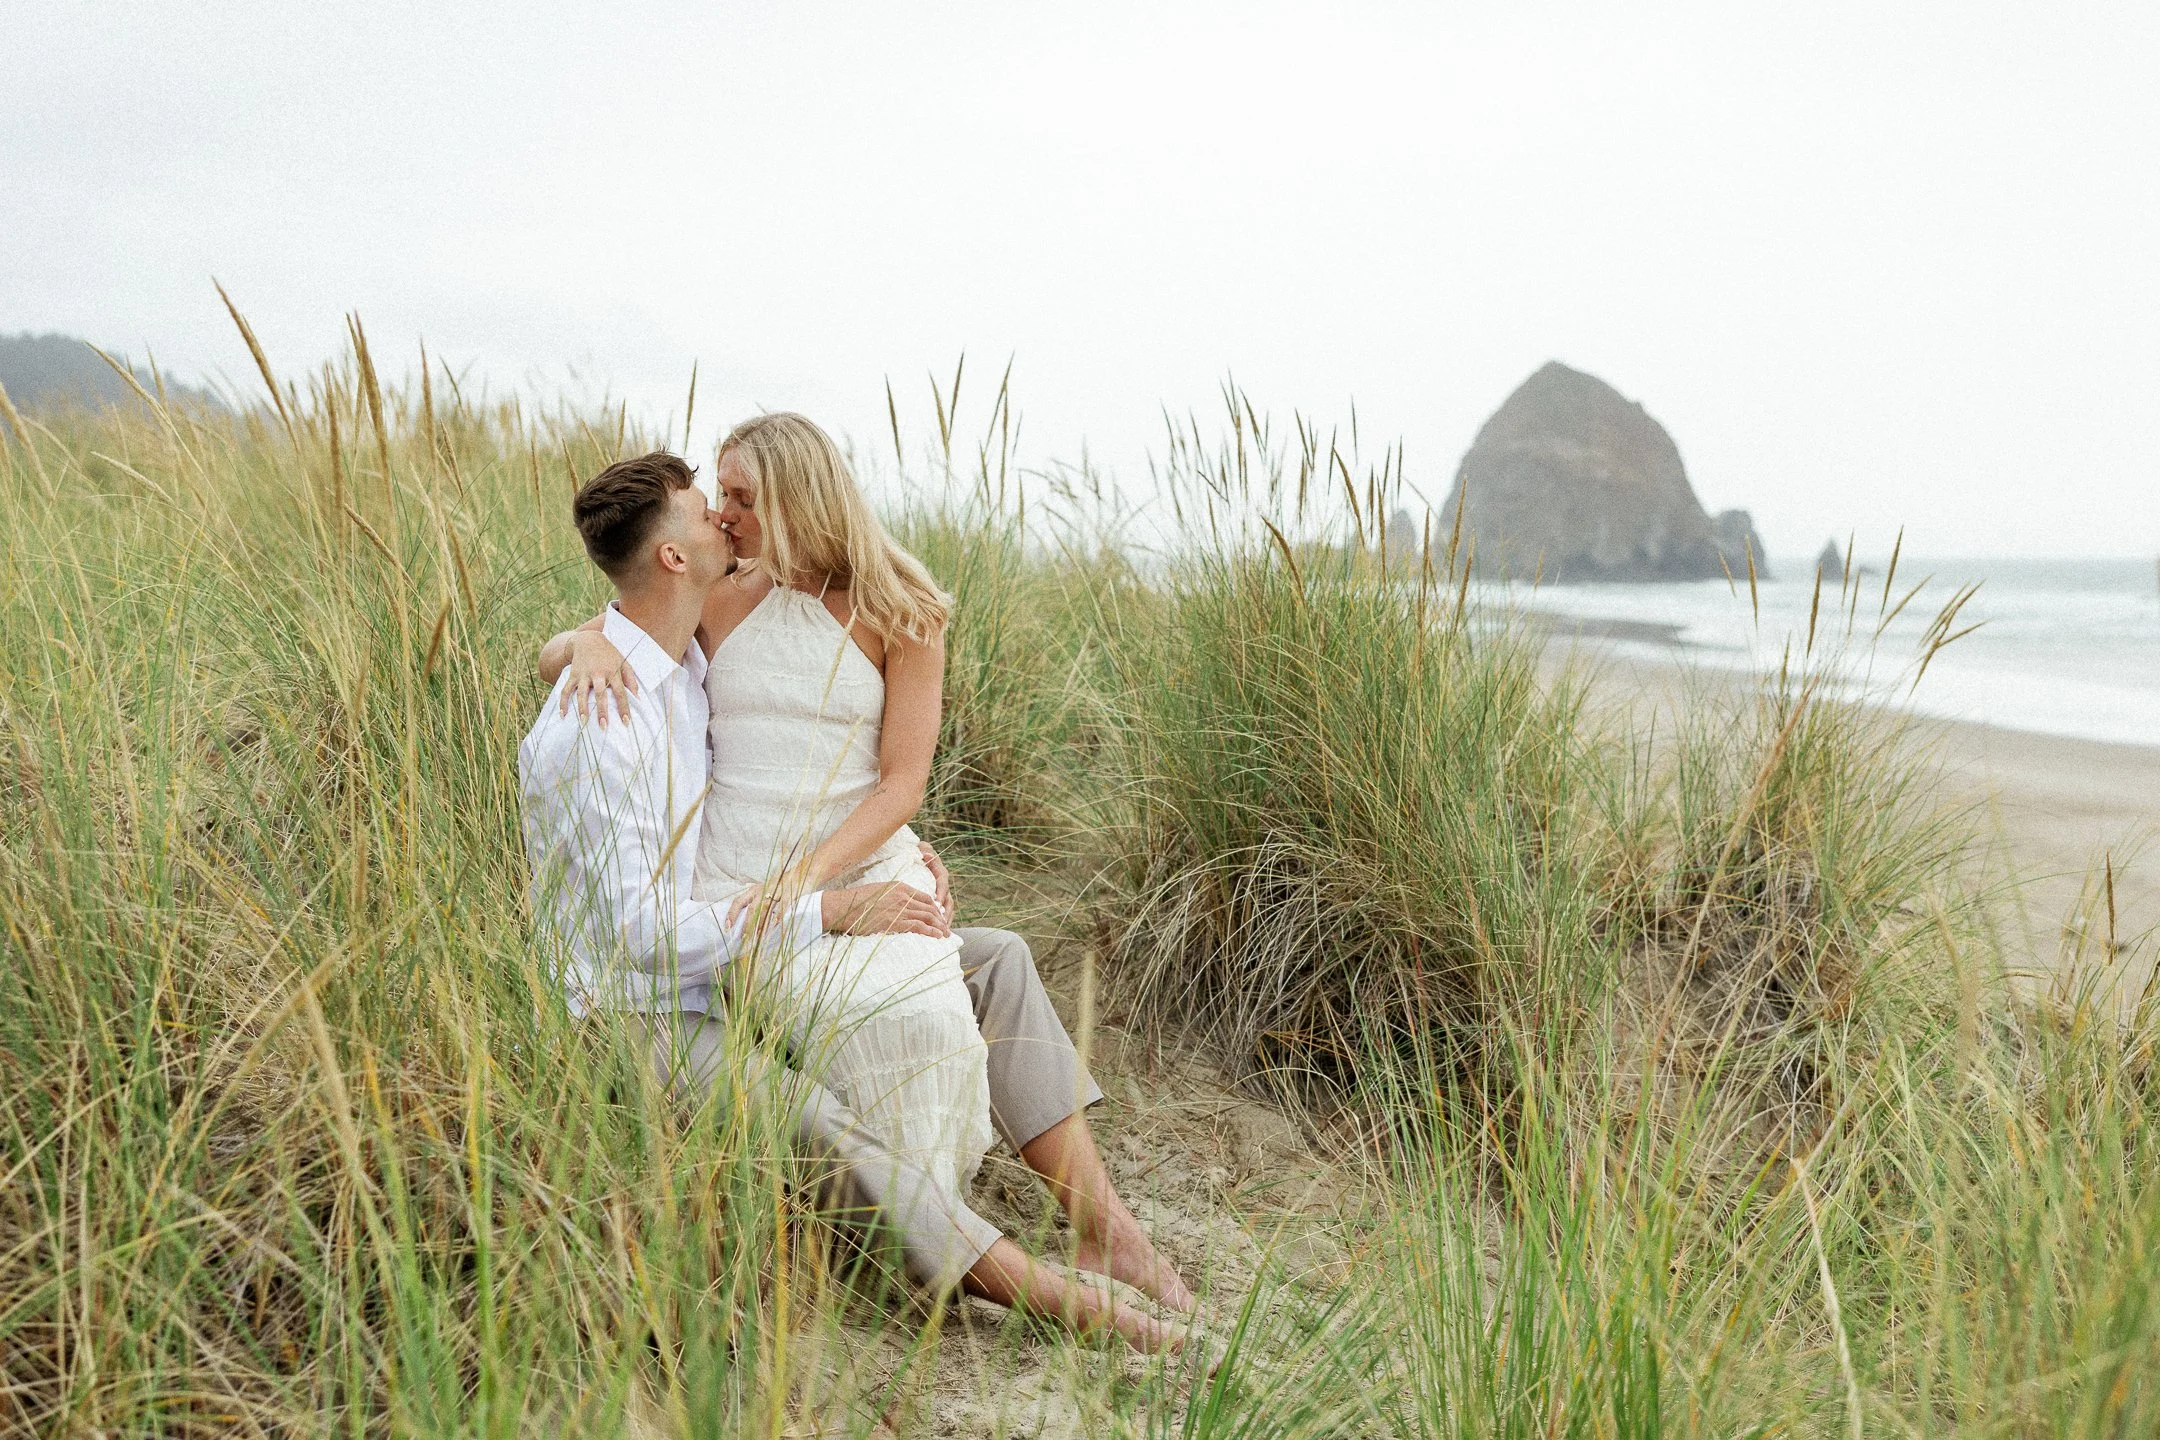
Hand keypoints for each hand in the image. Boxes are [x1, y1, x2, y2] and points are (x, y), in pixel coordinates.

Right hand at [558, 631, 635, 725]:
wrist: (589, 639)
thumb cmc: (609, 654)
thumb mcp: (623, 662)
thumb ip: (631, 679)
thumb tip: (638, 697)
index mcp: (612, 672)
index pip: (620, 692)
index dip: (623, 708)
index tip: (626, 722)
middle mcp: (597, 674)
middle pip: (600, 694)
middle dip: (601, 711)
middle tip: (603, 727)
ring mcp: (583, 674)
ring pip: (581, 693)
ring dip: (582, 708)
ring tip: (584, 723)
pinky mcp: (572, 675)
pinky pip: (566, 690)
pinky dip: (563, 702)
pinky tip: (563, 715)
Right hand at [822, 880, 951, 937]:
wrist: (843, 907)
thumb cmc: (856, 901)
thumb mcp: (878, 890)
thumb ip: (892, 895)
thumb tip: (899, 904)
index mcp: (899, 887)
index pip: (924, 897)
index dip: (934, 907)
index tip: (938, 916)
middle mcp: (903, 896)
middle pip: (929, 907)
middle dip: (940, 918)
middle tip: (945, 927)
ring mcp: (900, 909)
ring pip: (927, 917)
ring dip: (939, 926)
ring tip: (945, 934)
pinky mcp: (896, 922)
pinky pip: (919, 926)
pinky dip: (931, 932)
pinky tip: (937, 937)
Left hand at [917, 840, 954, 924]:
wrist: (920, 854)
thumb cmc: (920, 853)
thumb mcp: (923, 850)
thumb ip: (925, 852)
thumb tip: (926, 854)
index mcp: (940, 872)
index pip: (943, 883)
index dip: (941, 892)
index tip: (937, 902)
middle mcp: (943, 884)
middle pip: (948, 899)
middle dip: (945, 912)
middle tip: (942, 923)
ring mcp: (942, 892)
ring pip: (947, 908)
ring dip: (945, 919)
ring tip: (943, 931)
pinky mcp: (938, 899)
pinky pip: (943, 911)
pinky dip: (942, 921)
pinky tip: (939, 931)